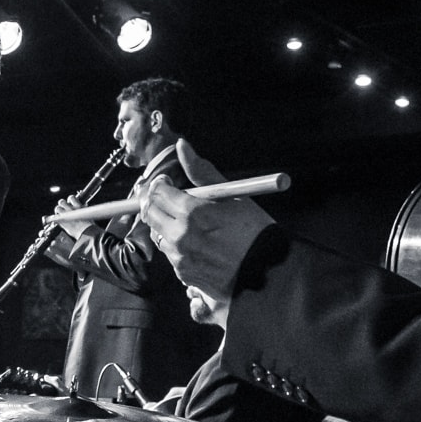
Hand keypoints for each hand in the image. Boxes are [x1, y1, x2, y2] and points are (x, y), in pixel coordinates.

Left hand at [140, 139, 273, 326]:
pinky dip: (178, 246)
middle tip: (171, 200)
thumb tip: (182, 146)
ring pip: (158, 235)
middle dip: (157, 203)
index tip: (169, 183)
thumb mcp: (233, 195)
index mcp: (192, 213)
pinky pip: (170, 255)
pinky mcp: (184, 275)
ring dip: (167, 226)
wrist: (270, 274)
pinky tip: (199, 244)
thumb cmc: (256, 231)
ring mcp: (180, 258)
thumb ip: (202, 171)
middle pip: (150, 213)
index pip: (157, 192)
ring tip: (192, 225)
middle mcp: (180, 236)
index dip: (161, 184)